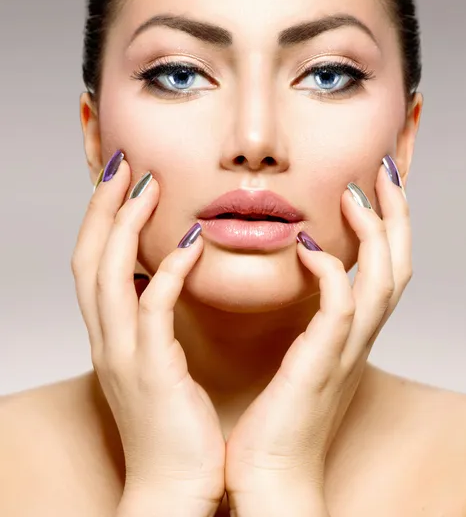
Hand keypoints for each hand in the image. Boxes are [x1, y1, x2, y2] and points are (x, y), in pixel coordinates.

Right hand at [72, 153, 224, 514]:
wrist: (174, 486)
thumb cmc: (172, 423)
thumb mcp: (155, 363)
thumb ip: (151, 321)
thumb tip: (159, 280)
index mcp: (112, 335)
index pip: (95, 263)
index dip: (103, 219)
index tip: (123, 181)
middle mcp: (108, 339)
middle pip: (90, 257)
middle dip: (102, 207)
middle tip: (123, 164)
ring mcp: (125, 354)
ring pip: (110, 274)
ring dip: (125, 224)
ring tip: (147, 185)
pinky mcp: (152, 370)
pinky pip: (153, 309)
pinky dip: (167, 271)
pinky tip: (190, 241)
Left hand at [225, 158, 410, 510]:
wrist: (271, 474)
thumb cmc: (278, 416)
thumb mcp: (299, 356)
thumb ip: (306, 318)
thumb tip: (295, 277)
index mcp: (349, 333)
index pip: (382, 265)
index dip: (385, 223)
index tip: (370, 184)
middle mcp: (358, 336)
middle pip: (397, 262)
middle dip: (395, 213)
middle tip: (382, 169)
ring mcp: (345, 350)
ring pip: (383, 278)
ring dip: (376, 231)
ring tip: (358, 190)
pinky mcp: (322, 363)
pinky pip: (341, 308)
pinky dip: (333, 272)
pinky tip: (311, 246)